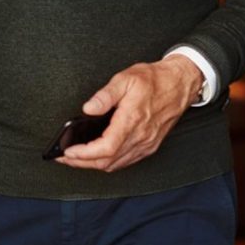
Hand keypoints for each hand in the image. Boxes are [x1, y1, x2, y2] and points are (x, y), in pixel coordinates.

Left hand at [56, 57, 202, 172]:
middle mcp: (141, 137)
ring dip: (94, 165)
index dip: (84, 154)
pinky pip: (127, 161)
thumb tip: (88, 109)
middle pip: (107, 161)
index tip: (68, 152)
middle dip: (82, 163)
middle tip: (64, 158)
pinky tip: (99, 156)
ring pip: (116, 164)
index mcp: (132, 121)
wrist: (180, 84)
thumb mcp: (126, 78)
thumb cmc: (154, 80)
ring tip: (76, 159)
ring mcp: (146, 144)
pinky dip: (110, 163)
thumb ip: (105, 95)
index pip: (105, 148)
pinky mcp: (150, 146)